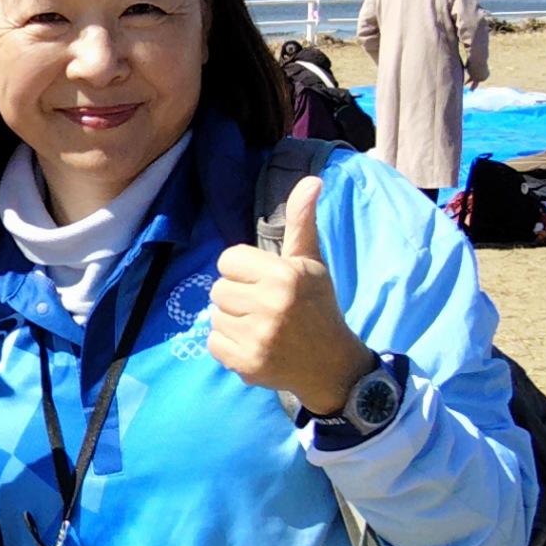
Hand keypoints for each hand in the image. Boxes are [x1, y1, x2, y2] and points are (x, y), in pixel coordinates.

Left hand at [208, 177, 377, 416]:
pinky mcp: (247, 364)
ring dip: (232, 321)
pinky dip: (228, 345)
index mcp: (284, 276)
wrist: (332, 365)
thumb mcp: (312, 262)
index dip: (242, 270)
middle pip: (218, 289)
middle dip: (237, 296)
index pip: (227, 260)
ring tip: (260, 326)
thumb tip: (313, 181)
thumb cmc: (318, 306)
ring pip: (215, 316)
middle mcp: (270, 305)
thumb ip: (302, 222)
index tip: (263, 282)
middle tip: (263, 307)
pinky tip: (254, 345)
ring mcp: (257, 338)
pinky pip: (213, 343)